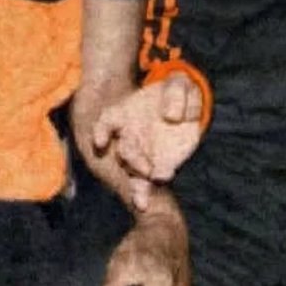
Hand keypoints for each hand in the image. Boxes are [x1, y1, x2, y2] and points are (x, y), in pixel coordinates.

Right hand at [93, 76, 203, 209]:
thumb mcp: (179, 84)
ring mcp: (142, 154)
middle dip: (134, 161)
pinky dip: (147, 191)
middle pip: (125, 151)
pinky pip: (147, 182)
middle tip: (147, 170)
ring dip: (137, 186)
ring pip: (132, 173)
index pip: (108, 121)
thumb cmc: (176, 93)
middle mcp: (129, 136)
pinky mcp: (157, 167)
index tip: (100, 142)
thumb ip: (177, 93)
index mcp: (127, 112)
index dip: (102, 131)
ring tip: (142, 201)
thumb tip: (172, 116)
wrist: (185, 108)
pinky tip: (149, 201)